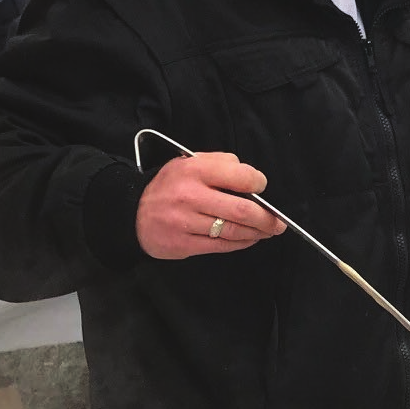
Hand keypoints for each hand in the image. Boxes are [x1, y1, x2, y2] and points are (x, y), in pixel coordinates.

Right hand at [136, 152, 285, 258]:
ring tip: (267, 231)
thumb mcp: (189, 162)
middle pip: (241, 210)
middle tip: (278, 222)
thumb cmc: (168, 186)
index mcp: (195, 171)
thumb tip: (251, 177)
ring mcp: (186, 223)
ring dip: (256, 233)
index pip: (239, 176)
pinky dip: (241, 243)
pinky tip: (249, 239)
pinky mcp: (184, 244)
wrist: (131, 212)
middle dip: (266, 218)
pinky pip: (221, 246)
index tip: (262, 188)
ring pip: (233, 231)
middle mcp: (191, 196)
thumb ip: (220, 163)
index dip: (258, 183)